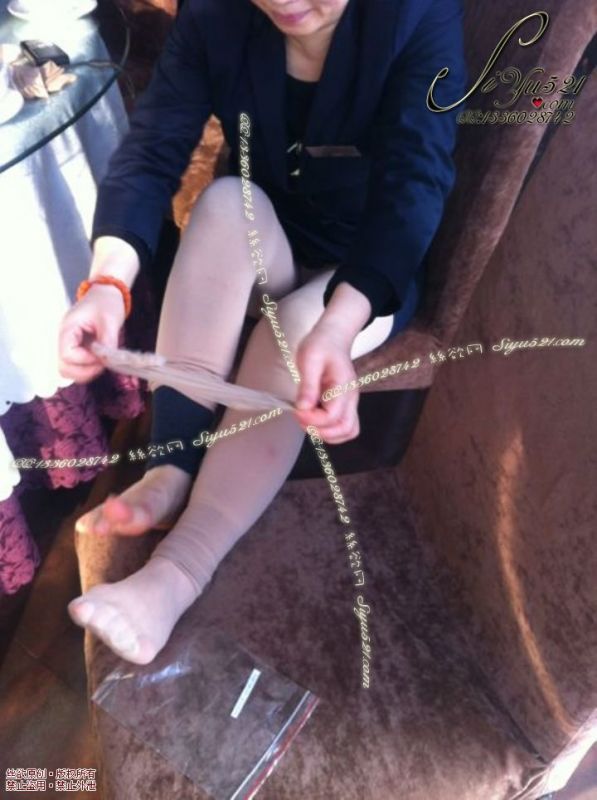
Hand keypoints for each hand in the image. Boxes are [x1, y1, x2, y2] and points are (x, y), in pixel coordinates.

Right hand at [58, 285, 125, 382]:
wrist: (105, 294)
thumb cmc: (105, 302)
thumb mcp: (110, 319)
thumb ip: (108, 341)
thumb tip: (107, 359)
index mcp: (67, 329)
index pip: (67, 355)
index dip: (86, 360)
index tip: (102, 356)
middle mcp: (63, 339)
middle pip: (63, 368)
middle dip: (85, 371)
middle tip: (103, 363)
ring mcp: (68, 345)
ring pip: (69, 371)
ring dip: (86, 372)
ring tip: (102, 361)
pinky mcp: (76, 349)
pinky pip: (76, 366)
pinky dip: (88, 368)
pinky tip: (100, 359)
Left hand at [294, 320, 358, 443]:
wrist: (333, 336)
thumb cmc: (321, 344)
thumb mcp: (310, 359)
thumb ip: (308, 385)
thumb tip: (303, 408)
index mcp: (343, 386)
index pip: (332, 416)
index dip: (312, 419)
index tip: (297, 410)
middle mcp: (351, 397)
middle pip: (345, 429)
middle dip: (320, 430)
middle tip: (302, 418)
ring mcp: (350, 402)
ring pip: (348, 431)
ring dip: (327, 433)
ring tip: (308, 420)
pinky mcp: (344, 404)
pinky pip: (344, 426)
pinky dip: (330, 430)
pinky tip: (315, 419)